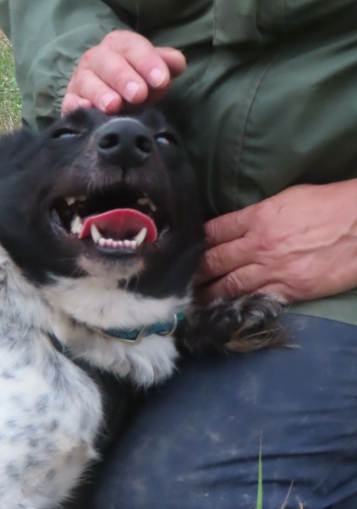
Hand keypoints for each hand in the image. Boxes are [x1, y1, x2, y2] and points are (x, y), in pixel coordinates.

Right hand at [61, 30, 185, 114]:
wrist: (112, 103)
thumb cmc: (136, 83)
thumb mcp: (153, 73)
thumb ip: (166, 66)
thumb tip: (177, 63)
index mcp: (119, 44)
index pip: (132, 46)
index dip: (147, 61)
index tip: (161, 80)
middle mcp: (97, 57)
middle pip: (108, 62)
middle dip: (123, 77)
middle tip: (139, 94)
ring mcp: (81, 79)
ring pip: (87, 82)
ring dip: (101, 93)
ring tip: (114, 106)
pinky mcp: (70, 100)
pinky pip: (71, 102)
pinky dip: (78, 106)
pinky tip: (88, 111)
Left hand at [195, 179, 356, 302]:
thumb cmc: (331, 205)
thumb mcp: (289, 198)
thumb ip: (258, 214)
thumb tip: (237, 225)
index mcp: (258, 217)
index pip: (213, 231)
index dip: (195, 242)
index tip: (182, 250)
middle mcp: (259, 245)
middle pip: (213, 261)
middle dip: (193, 272)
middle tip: (176, 280)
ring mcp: (273, 270)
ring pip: (227, 285)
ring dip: (206, 294)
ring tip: (190, 301)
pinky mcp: (290, 290)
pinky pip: (254, 299)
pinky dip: (236, 305)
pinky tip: (222, 310)